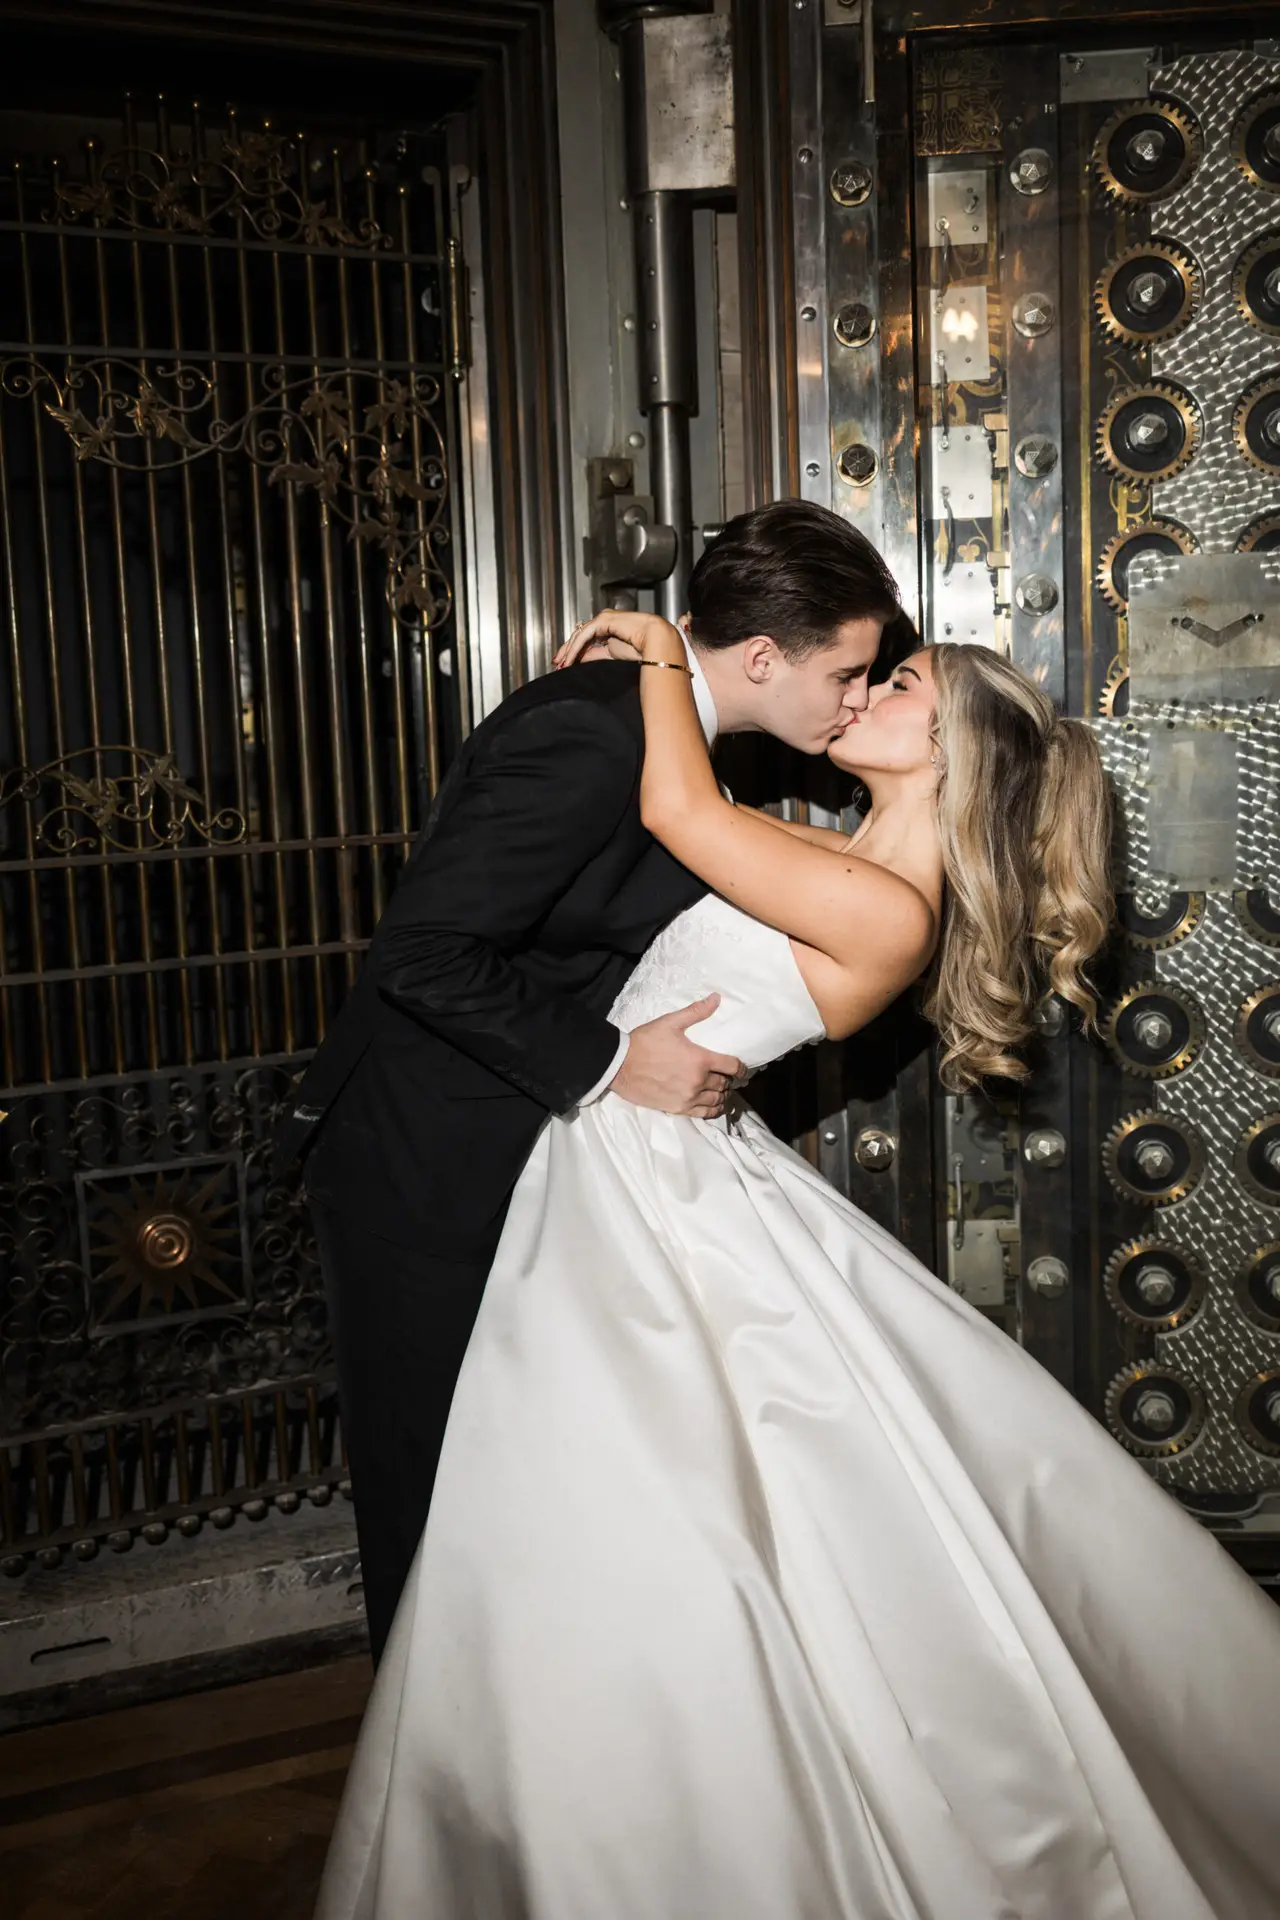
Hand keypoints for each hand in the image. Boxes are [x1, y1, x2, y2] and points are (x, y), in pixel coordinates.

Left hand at [554, 610, 682, 670]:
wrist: (657, 642)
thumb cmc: (641, 648)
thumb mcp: (612, 655)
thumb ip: (595, 655)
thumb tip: (578, 660)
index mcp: (608, 628)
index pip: (585, 639)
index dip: (573, 652)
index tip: (564, 665)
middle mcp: (604, 620)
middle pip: (579, 636)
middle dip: (567, 651)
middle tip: (557, 664)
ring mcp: (604, 618)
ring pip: (580, 635)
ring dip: (568, 650)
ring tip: (561, 664)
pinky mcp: (604, 619)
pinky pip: (585, 635)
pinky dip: (575, 648)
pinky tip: (569, 659)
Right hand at [609, 995, 744, 1117]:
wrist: (619, 1065)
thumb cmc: (645, 1041)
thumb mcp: (670, 1022)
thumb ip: (696, 1012)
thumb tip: (716, 998)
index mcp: (700, 1059)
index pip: (732, 1066)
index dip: (742, 1068)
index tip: (743, 1068)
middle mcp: (698, 1081)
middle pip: (725, 1083)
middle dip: (728, 1079)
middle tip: (725, 1075)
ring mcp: (688, 1097)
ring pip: (716, 1100)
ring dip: (721, 1094)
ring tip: (720, 1089)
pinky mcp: (678, 1108)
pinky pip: (704, 1113)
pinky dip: (712, 1109)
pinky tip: (713, 1104)